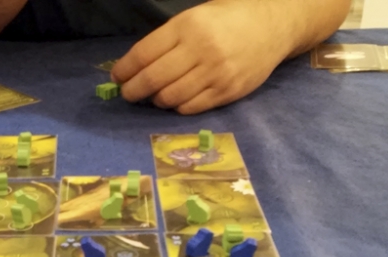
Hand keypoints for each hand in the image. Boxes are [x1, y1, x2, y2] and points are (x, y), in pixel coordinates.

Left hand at [110, 0, 294, 113]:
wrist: (270, 26)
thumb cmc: (225, 20)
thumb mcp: (194, 18)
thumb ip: (167, 40)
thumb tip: (133, 66)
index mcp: (187, 27)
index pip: (144, 54)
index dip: (125, 69)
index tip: (117, 76)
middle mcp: (200, 50)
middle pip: (154, 78)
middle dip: (133, 90)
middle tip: (128, 93)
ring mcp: (215, 73)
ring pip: (171, 97)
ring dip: (156, 100)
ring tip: (154, 96)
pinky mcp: (227, 91)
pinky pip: (192, 107)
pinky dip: (177, 107)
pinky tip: (176, 101)